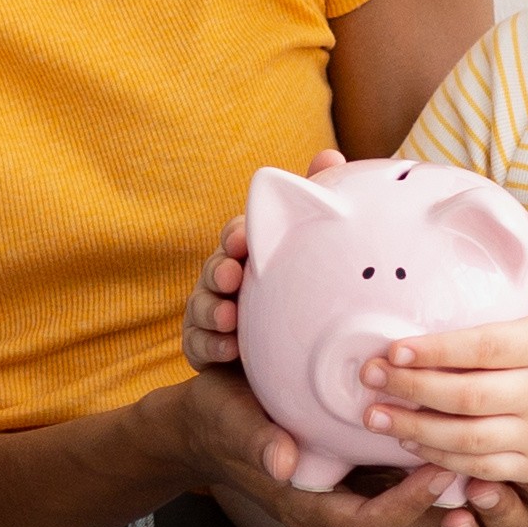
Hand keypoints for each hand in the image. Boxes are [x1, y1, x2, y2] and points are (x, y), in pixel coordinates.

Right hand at [156, 362, 477, 526]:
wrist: (208, 425)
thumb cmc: (222, 425)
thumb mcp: (233, 426)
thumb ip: (259, 443)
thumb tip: (281, 460)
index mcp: (314, 511)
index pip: (375, 522)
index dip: (410, 502)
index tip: (439, 469)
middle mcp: (342, 511)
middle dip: (452, 510)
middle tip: (489, 478)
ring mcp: (358, 495)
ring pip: (423, 515)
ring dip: (459, 496)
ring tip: (493, 467)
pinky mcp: (368, 476)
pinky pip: (417, 488)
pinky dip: (445, 475)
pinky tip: (472, 448)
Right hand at [179, 147, 338, 371]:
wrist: (278, 372)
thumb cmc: (297, 310)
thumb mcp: (312, 264)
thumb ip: (318, 215)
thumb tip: (329, 154)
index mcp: (253, 258)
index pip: (238, 237)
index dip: (237, 236)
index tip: (243, 241)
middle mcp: (229, 282)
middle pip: (214, 267)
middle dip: (219, 269)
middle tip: (231, 276)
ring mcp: (213, 315)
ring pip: (201, 304)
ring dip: (212, 308)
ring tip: (228, 317)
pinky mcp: (204, 348)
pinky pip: (199, 344)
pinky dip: (210, 344)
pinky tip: (227, 349)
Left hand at [358, 173, 527, 491]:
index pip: (486, 348)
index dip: (436, 351)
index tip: (392, 347)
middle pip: (468, 396)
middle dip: (412, 390)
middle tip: (365, 377)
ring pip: (469, 439)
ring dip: (416, 430)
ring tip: (372, 417)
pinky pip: (484, 468)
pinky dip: (445, 462)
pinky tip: (411, 447)